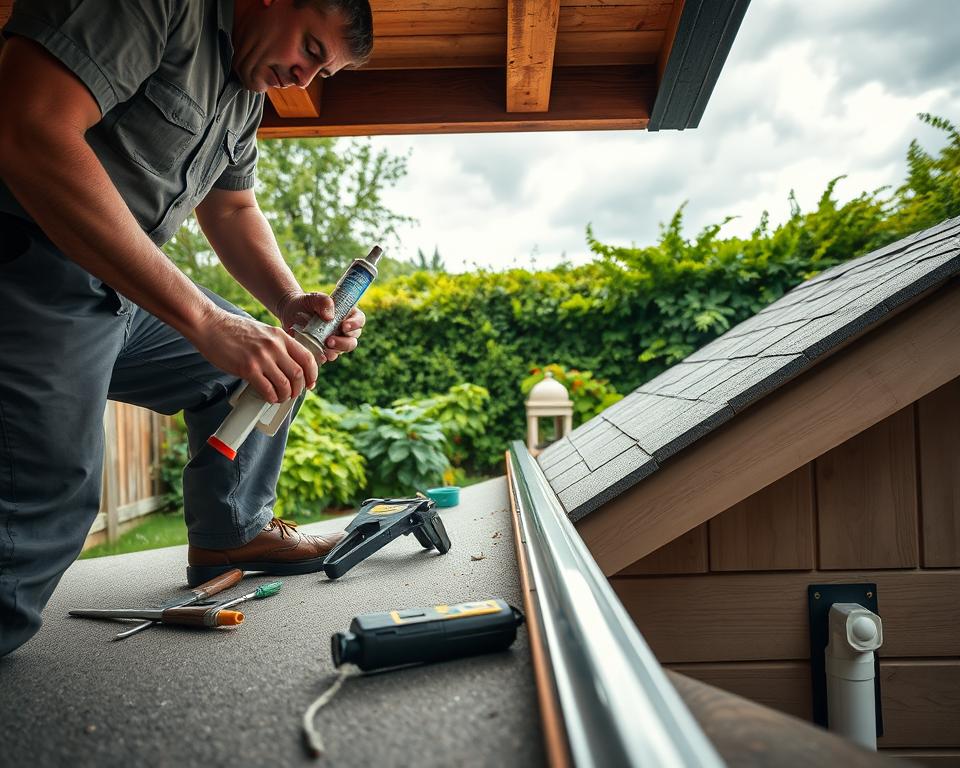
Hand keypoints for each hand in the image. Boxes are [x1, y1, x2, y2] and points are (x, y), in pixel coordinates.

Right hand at [190, 307, 317, 402]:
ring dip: (285, 395)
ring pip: (284, 384)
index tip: (310, 383)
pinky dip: (271, 397)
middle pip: (298, 374)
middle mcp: (274, 346)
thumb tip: (288, 365)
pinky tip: (269, 397)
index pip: (307, 358)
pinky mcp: (247, 368)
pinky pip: (267, 389)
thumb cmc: (234, 330)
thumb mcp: (263, 332)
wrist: (210, 325)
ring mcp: (261, 357)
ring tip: (280, 397)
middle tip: (293, 393)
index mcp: (280, 336)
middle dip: (299, 388)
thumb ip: (277, 345)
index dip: (312, 374)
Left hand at [276, 291, 365, 362]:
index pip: (359, 320)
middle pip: (352, 340)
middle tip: (330, 341)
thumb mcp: (313, 297)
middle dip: (344, 342)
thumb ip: (323, 302)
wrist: (290, 312)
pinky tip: (318, 355)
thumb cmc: (306, 302)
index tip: (344, 326)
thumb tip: (330, 316)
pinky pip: (327, 357)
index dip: (355, 324)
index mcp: (347, 315)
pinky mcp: (324, 350)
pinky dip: (323, 357)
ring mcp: (335, 342)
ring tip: (324, 349)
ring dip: (335, 351)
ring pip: (342, 350)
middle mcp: (344, 330)